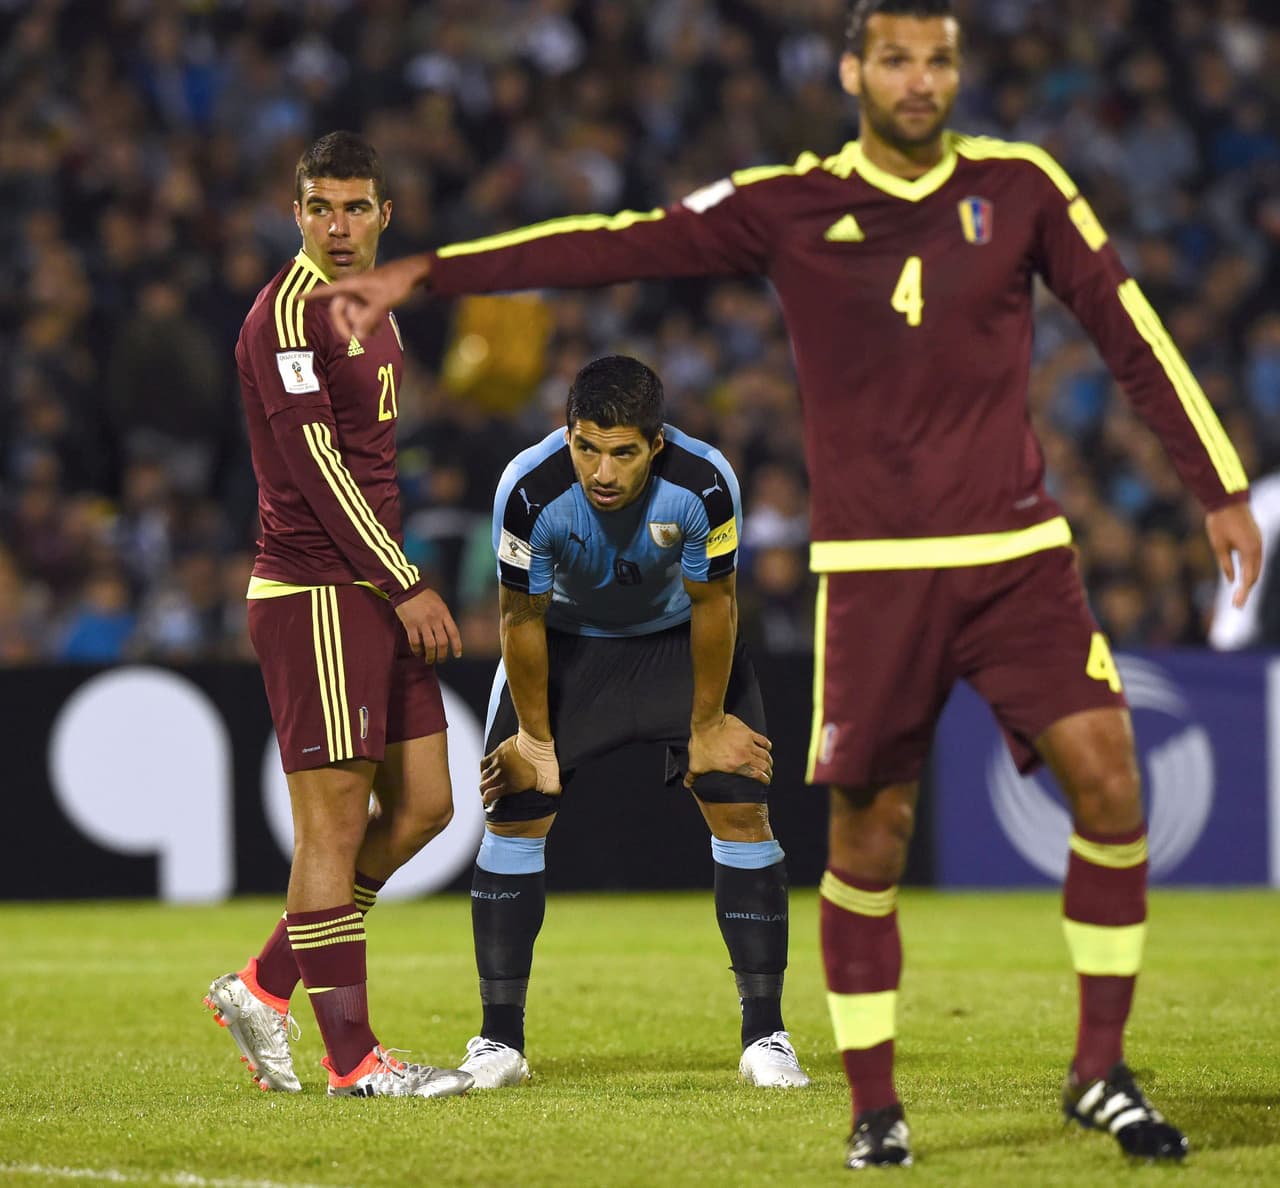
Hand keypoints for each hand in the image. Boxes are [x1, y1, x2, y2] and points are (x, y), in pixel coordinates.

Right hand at [303, 256, 429, 341]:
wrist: (414, 272)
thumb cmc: (396, 283)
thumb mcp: (382, 304)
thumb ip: (368, 320)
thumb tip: (357, 337)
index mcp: (350, 285)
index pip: (325, 292)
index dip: (310, 295)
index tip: (295, 298)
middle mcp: (352, 288)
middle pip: (339, 310)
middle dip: (345, 326)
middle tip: (353, 343)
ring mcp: (362, 293)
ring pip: (352, 314)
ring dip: (360, 326)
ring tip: (374, 335)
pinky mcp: (371, 297)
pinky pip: (362, 313)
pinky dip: (367, 322)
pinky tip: (377, 331)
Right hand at [395, 587, 461, 662]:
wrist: (406, 588)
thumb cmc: (424, 595)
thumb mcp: (439, 603)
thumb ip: (444, 617)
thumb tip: (447, 632)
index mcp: (444, 613)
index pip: (454, 633)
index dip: (457, 646)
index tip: (458, 655)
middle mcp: (435, 619)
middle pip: (442, 642)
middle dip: (442, 654)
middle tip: (440, 659)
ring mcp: (422, 622)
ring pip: (429, 645)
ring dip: (430, 656)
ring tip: (429, 660)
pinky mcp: (410, 624)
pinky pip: (415, 642)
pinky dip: (417, 650)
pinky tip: (417, 652)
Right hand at [480, 733, 560, 808]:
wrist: (535, 741)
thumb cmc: (543, 761)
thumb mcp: (544, 780)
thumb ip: (543, 789)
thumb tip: (553, 795)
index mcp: (510, 785)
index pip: (489, 796)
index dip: (486, 800)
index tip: (488, 801)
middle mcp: (501, 775)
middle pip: (483, 786)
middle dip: (483, 791)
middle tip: (486, 793)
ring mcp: (497, 764)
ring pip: (483, 776)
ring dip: (484, 781)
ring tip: (486, 783)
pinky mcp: (496, 754)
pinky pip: (484, 763)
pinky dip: (483, 768)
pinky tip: (486, 771)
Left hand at [684, 714, 772, 788]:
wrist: (707, 724)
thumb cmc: (702, 745)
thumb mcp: (696, 764)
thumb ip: (693, 776)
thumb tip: (687, 784)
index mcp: (736, 767)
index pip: (758, 775)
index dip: (765, 779)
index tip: (766, 780)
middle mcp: (746, 756)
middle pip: (765, 765)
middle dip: (768, 771)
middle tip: (768, 773)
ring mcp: (748, 743)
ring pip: (765, 754)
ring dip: (768, 759)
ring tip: (768, 762)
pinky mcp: (748, 732)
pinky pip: (763, 740)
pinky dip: (767, 745)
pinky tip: (767, 747)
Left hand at [1206, 502, 1262, 609]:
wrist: (1227, 501)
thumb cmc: (1219, 522)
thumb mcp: (1218, 545)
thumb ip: (1226, 564)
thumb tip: (1232, 580)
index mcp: (1250, 551)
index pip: (1248, 578)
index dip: (1243, 593)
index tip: (1237, 606)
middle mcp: (1258, 548)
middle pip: (1255, 575)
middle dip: (1247, 590)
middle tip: (1237, 604)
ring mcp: (1259, 543)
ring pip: (1256, 567)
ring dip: (1249, 581)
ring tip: (1239, 595)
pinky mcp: (1256, 539)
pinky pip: (1255, 559)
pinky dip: (1250, 570)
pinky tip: (1243, 578)